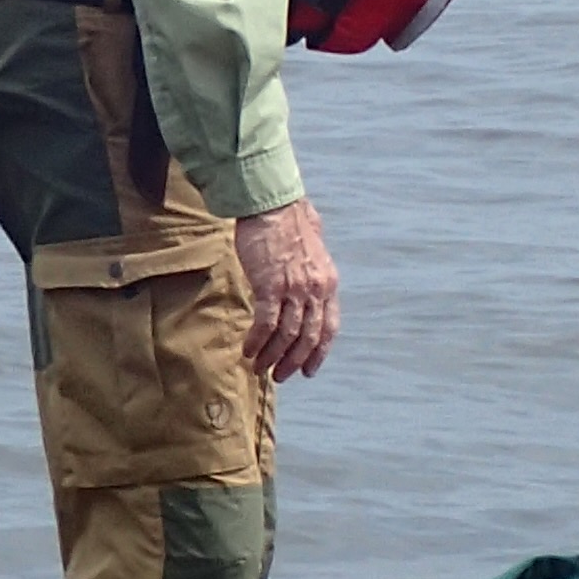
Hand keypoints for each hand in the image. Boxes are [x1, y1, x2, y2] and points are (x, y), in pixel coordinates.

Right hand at [234, 197, 341, 380]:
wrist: (271, 203)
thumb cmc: (288, 219)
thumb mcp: (313, 248)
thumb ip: (312, 270)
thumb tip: (307, 280)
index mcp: (328, 282)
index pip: (329, 327)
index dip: (319, 352)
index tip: (309, 369)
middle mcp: (316, 289)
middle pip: (308, 337)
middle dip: (294, 361)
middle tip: (280, 375)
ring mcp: (294, 288)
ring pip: (287, 335)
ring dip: (273, 356)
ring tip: (260, 368)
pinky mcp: (270, 285)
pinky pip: (266, 323)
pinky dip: (257, 341)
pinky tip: (248, 350)